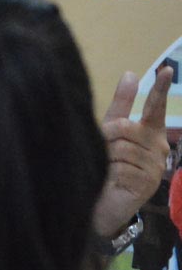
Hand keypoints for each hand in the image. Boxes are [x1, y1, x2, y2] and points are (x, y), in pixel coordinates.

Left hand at [92, 68, 171, 236]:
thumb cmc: (106, 164)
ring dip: (107, 157)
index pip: (156, 108)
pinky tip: (113, 180)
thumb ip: (122, 106)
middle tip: (102, 149)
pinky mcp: (149, 182)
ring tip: (108, 167)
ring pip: (123, 149)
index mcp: (150, 132)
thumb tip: (131, 74)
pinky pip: (124, 168)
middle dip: (107, 136)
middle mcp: (158, 147)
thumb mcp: (110, 132)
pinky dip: (112, 173)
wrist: (101, 201)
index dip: (161, 89)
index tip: (167, 69)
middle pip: (127, 128)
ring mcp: (156, 166)